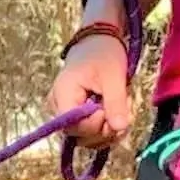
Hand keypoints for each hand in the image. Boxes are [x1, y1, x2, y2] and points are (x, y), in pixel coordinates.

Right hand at [50, 33, 132, 148]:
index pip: (73, 126)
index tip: (111, 110)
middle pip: (77, 135)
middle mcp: (57, 108)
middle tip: (122, 113)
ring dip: (106, 132)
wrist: (98, 42)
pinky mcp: (74, 116)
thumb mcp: (113, 76)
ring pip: (84, 137)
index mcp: (62, 95)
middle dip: (103, 130)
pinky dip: (104, 130)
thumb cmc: (104, 54)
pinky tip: (116, 117)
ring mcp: (65, 114)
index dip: (95, 125)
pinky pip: (87, 132)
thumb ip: (116, 103)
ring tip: (121, 112)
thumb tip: (120, 128)